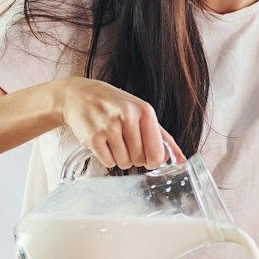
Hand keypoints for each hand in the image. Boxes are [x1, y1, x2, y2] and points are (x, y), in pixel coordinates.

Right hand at [53, 77, 183, 169]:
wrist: (78, 95)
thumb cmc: (114, 104)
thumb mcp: (140, 112)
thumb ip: (162, 136)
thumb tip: (181, 160)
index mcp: (144, 110)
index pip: (157, 152)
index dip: (153, 159)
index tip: (147, 155)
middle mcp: (127, 117)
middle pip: (140, 160)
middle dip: (135, 157)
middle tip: (125, 142)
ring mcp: (108, 127)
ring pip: (124, 163)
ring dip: (120, 158)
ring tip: (113, 141)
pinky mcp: (92, 138)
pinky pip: (108, 163)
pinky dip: (107, 158)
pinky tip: (102, 143)